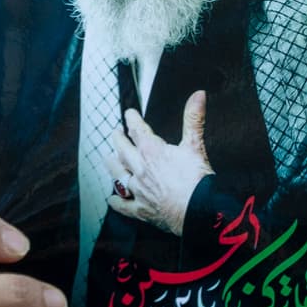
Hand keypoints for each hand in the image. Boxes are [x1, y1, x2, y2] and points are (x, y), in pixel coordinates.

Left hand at [106, 89, 211, 235]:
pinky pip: (124, 205)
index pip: (137, 130)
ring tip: (108, 158)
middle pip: (122, 150)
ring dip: (112, 165)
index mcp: (152, 151)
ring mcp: (139, 190)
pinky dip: (117, 202)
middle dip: (118, 139)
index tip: (129, 113)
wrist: (198, 212)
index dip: (132, 119)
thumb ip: (194, 119)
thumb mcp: (196, 145)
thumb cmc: (197, 181)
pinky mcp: (141, 210)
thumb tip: (199, 94)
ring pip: (118, 175)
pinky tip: (111, 199)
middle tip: (115, 132)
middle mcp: (140, 169)